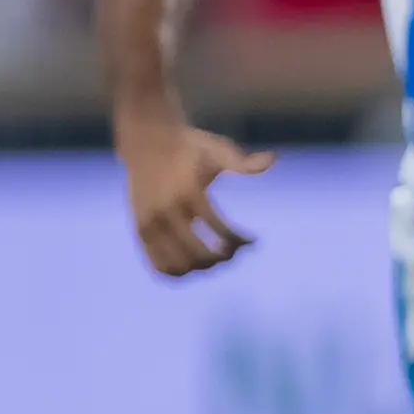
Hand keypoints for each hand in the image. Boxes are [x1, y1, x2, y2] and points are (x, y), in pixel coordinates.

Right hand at [117, 116, 274, 276]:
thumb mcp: (217, 150)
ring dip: (203, 268)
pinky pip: (158, 264)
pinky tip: (197, 264)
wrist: (147, 141)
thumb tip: (273, 158)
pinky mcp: (139, 229)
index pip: (220, 231)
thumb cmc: (191, 147)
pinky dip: (179, 272)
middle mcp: (166, 210)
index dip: (240, 241)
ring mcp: (149, 222)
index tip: (252, 241)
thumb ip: (243, 162)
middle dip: (224, 257)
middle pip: (200, 254)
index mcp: (188, 192)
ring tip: (217, 256)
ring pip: (178, 265)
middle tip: (236, 250)